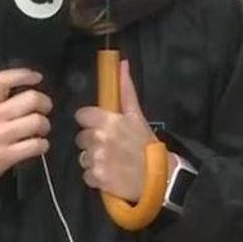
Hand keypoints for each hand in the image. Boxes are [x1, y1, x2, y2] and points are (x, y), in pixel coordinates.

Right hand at [0, 68, 53, 194]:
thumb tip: (20, 95)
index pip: (3, 80)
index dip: (24, 75)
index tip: (37, 77)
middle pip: (31, 99)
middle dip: (45, 103)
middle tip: (44, 110)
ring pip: (37, 122)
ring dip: (45, 126)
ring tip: (40, 131)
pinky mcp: (5, 156)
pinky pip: (35, 145)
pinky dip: (42, 145)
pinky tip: (38, 146)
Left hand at [75, 60, 167, 202]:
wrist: (160, 177)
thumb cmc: (148, 145)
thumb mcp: (137, 116)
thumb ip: (126, 90)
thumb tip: (121, 64)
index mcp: (109, 120)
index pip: (82, 115)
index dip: (90, 121)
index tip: (100, 127)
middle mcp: (100, 138)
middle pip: (81, 137)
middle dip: (92, 142)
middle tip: (110, 147)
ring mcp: (97, 159)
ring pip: (83, 156)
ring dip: (93, 160)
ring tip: (111, 162)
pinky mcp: (97, 178)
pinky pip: (86, 175)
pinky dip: (96, 177)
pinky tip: (109, 175)